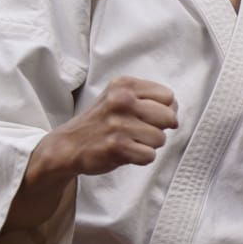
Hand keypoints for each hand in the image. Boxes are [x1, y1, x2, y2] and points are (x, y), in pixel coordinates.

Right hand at [44, 76, 177, 175]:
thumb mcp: (119, 97)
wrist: (67, 145)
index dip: (163, 109)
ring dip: (148, 145)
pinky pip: (149, 155)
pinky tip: (125, 152)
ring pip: (160, 139)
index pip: (168, 96)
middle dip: (158, 128)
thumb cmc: (101, 121)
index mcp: (124, 84)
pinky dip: (140, 158)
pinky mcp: (117, 146)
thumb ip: (149, 99)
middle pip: (169, 117)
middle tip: (137, 131)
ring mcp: (119, 124)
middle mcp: (122, 101)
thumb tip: (175, 115)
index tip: (146, 116)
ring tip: (128, 141)